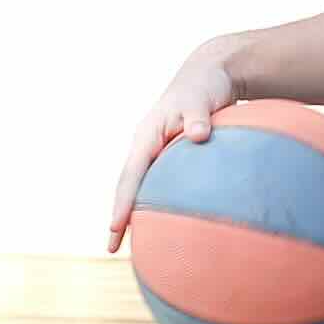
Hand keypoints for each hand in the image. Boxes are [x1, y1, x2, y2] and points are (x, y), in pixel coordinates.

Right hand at [109, 43, 238, 247]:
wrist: (211, 75)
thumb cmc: (205, 86)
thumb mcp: (201, 98)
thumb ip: (198, 116)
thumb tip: (199, 135)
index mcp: (147, 135)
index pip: (130, 175)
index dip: (122, 202)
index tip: (115, 227)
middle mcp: (147, 146)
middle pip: (127, 186)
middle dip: (118, 216)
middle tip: (111, 248)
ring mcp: (156, 153)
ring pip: (140, 188)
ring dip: (134, 214)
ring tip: (129, 246)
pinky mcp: (170, 158)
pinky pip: (158, 185)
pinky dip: (156, 205)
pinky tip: (163, 226)